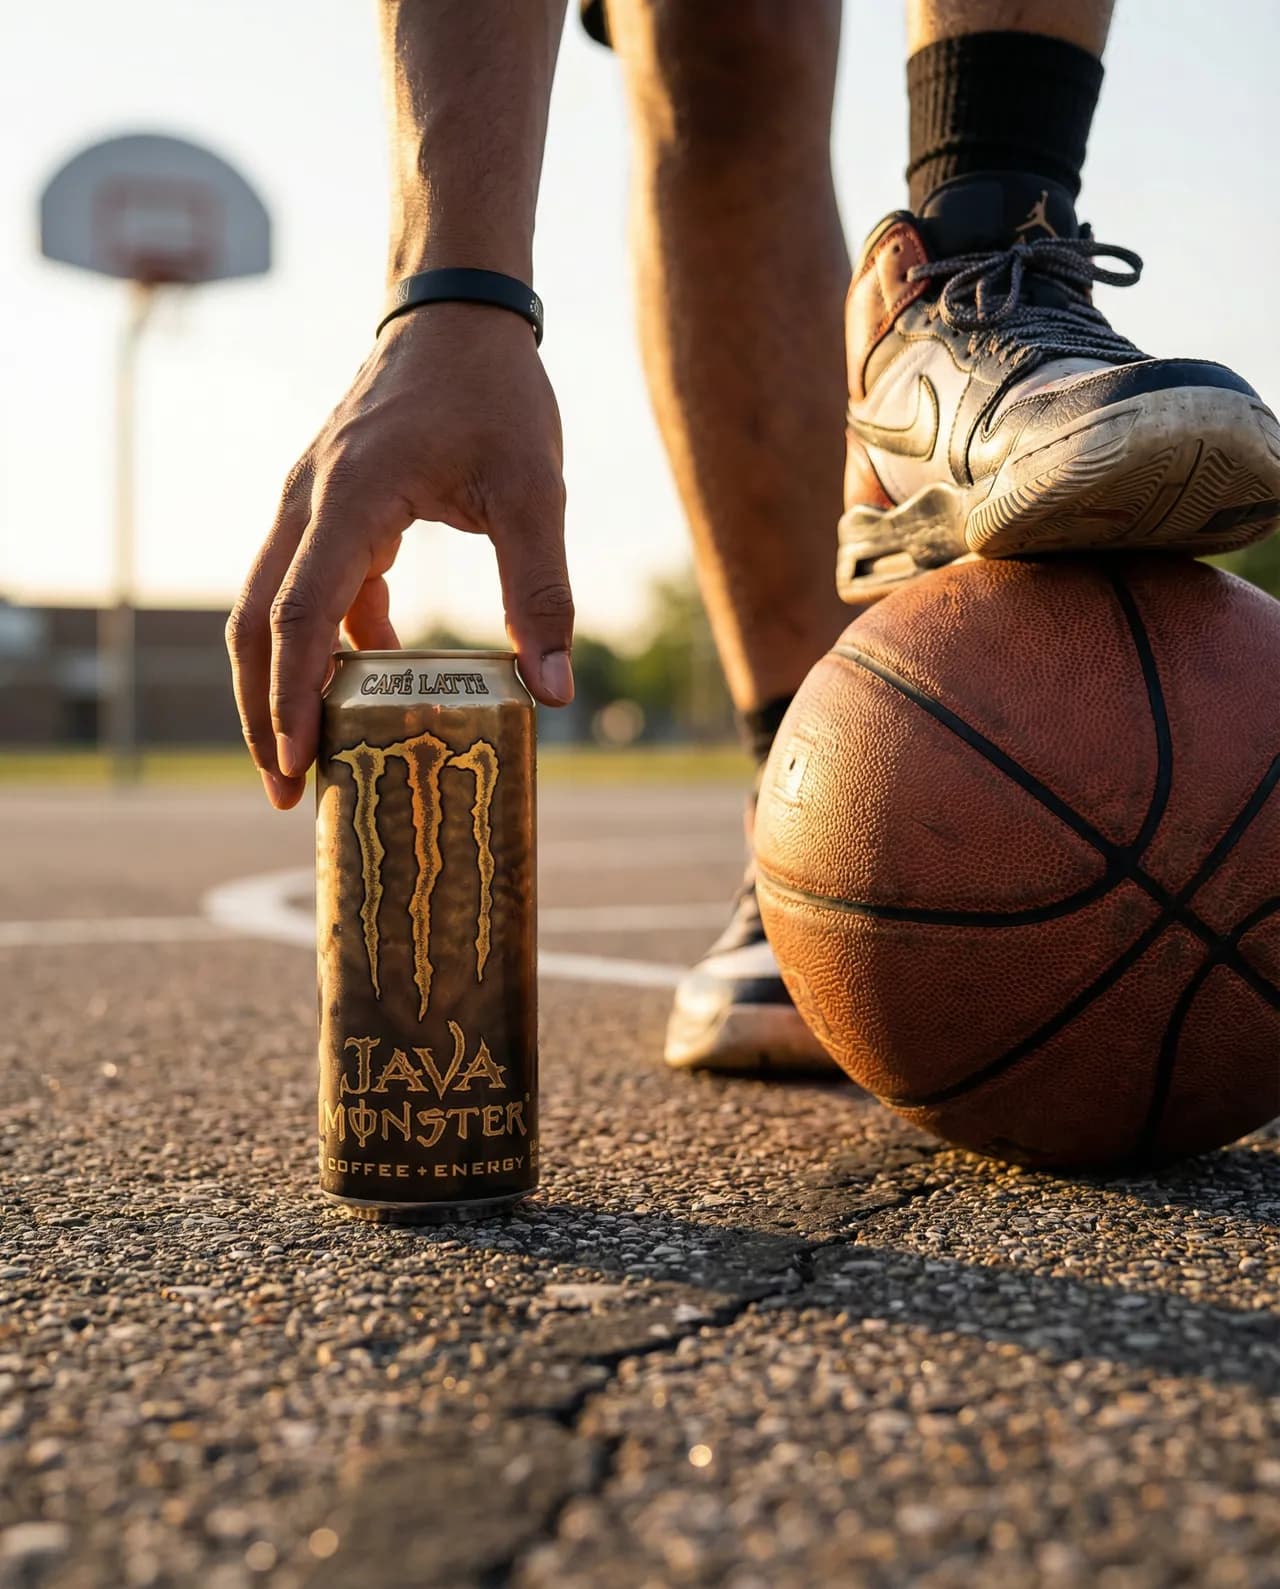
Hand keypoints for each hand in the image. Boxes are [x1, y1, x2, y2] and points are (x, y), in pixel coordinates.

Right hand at [226, 305, 572, 809]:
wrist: (457, 313)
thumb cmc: (495, 394)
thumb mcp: (533, 491)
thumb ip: (541, 590)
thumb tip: (550, 692)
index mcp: (349, 499)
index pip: (300, 618)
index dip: (291, 700)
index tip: (294, 767)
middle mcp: (307, 502)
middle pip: (255, 624)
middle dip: (262, 714)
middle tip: (287, 792)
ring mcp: (307, 502)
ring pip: (266, 607)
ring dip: (282, 682)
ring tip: (315, 754)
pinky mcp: (325, 505)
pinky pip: (305, 584)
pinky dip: (324, 639)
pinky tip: (371, 672)